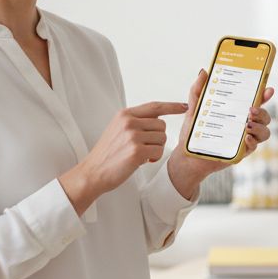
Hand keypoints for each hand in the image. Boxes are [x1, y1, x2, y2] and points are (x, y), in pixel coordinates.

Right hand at [60, 100, 186, 214]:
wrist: (93, 172)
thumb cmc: (108, 154)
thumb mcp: (118, 130)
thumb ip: (136, 122)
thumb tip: (159, 119)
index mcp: (125, 115)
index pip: (155, 106)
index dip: (172, 106)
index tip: (184, 106)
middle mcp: (129, 122)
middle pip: (162, 125)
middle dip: (158, 138)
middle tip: (144, 148)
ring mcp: (132, 136)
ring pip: (162, 139)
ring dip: (156, 150)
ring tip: (141, 155)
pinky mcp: (137, 151)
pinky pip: (159, 152)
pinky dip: (154, 159)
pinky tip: (141, 162)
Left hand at [167, 69, 274, 197]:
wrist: (187, 156)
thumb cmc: (193, 132)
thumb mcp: (194, 108)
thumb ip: (198, 90)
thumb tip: (203, 71)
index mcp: (237, 111)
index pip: (256, 101)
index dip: (265, 95)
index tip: (268, 90)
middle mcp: (244, 124)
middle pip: (265, 116)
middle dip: (263, 112)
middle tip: (251, 110)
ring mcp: (244, 139)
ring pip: (265, 132)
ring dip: (260, 127)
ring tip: (247, 126)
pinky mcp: (241, 153)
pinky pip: (254, 147)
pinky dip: (252, 141)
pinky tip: (245, 138)